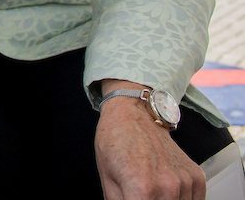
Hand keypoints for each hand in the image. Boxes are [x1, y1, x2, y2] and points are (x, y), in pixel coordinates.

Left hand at [95, 82, 205, 199]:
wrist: (133, 113)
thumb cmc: (115, 140)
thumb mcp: (107, 179)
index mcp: (142, 189)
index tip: (132, 198)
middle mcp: (168, 187)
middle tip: (140, 194)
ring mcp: (185, 181)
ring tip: (152, 190)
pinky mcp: (197, 176)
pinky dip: (181, 198)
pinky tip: (166, 188)